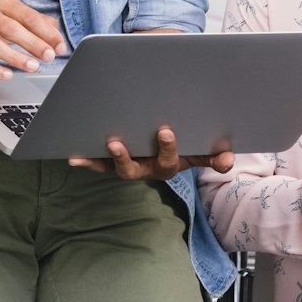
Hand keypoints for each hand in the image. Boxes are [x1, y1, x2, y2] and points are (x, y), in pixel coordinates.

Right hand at [0, 0, 66, 79]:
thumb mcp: (13, 13)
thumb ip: (36, 21)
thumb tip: (57, 34)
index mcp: (1, 1)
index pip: (27, 16)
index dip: (46, 32)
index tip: (60, 46)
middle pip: (10, 29)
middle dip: (32, 43)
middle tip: (49, 56)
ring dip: (15, 57)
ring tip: (33, 66)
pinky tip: (8, 75)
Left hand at [68, 126, 234, 180]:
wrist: (165, 151)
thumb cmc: (184, 148)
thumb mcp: (199, 152)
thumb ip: (213, 157)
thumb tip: (228, 159)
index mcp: (166, 166)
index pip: (167, 161)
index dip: (167, 149)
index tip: (166, 131)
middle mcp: (143, 169)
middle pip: (132, 170)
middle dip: (123, 158)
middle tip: (116, 143)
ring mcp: (126, 165)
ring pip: (112, 167)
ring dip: (101, 160)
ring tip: (92, 146)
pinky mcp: (111, 162)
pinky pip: (97, 163)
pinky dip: (86, 161)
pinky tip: (73, 156)